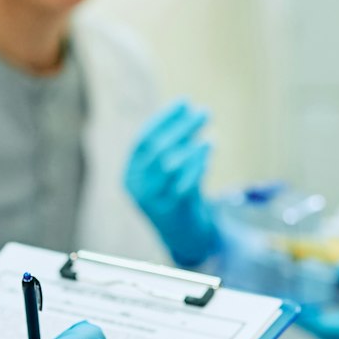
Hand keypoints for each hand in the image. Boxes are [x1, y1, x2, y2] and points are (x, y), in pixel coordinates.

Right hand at [125, 100, 223, 265]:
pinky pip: (186, 182)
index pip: (143, 140)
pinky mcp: (175, 212)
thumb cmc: (175, 195)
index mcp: (130, 175)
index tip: (184, 102)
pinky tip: (209, 148)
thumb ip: (168, 148)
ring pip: (170, 166)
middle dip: (181, 127)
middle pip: (157, 150)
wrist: (183, 237)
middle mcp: (138, 188)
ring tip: (208, 130)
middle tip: (204, 111)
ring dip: (191, 144)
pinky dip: (198, 162)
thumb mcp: (163, 173)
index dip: (164, 119)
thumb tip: (186, 110)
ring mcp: (155, 201)